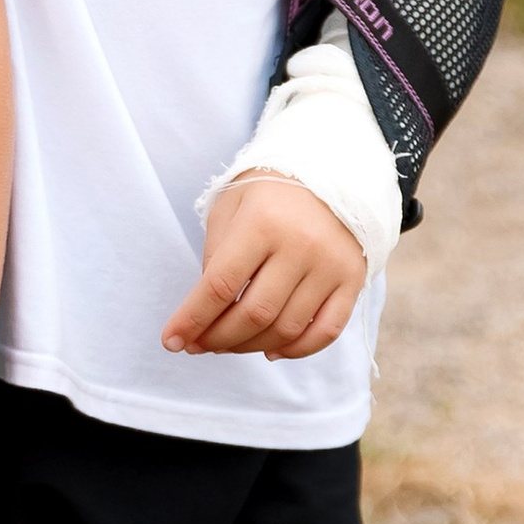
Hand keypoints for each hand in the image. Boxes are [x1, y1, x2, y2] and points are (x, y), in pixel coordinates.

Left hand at [161, 174, 367, 360]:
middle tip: (199, 345)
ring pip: (286, 329)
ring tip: (228, 344)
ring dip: (250, 347)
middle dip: (218, 339)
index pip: (220, 286)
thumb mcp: (230, 210)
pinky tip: (271, 351)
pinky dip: (296, 351)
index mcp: (262, 223)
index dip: (192, 320)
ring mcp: (330, 265)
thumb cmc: (268, 194)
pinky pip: (326, 331)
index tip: (171, 341)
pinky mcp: (352, 279)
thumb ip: (215, 258)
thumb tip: (206, 314)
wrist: (329, 172)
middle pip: (254, 315)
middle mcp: (300, 246)